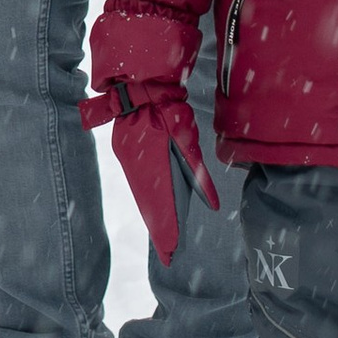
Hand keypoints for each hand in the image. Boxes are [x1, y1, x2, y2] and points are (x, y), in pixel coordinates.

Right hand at [80, 80, 220, 263]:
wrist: (140, 81)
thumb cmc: (169, 109)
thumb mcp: (188, 141)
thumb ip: (198, 174)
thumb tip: (213, 204)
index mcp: (151, 167)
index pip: (160, 210)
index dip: (166, 235)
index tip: (171, 255)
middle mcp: (134, 167)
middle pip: (149, 206)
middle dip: (161, 229)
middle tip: (170, 253)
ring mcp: (126, 158)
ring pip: (142, 194)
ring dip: (154, 213)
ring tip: (166, 236)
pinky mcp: (124, 151)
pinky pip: (138, 181)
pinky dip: (148, 196)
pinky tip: (156, 206)